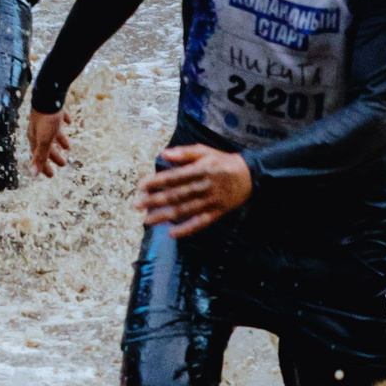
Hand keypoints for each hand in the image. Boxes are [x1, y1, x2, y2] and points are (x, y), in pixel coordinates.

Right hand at [27, 106, 70, 176]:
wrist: (49, 95)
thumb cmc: (46, 119)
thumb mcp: (45, 140)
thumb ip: (39, 156)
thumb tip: (32, 174)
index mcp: (35, 137)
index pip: (38, 156)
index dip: (44, 166)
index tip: (51, 176)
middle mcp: (38, 129)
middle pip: (46, 146)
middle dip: (53, 156)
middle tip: (63, 164)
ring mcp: (45, 119)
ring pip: (52, 133)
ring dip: (59, 141)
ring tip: (68, 146)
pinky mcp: (53, 109)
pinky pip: (59, 118)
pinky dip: (63, 121)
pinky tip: (69, 122)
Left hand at [136, 144, 253, 237]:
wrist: (249, 176)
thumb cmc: (222, 161)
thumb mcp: (204, 151)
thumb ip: (184, 153)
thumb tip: (163, 154)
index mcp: (199, 170)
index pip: (173, 177)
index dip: (156, 182)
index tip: (140, 187)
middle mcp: (203, 186)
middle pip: (176, 195)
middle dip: (155, 200)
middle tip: (137, 205)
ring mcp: (210, 201)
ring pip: (185, 210)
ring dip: (165, 216)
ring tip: (147, 220)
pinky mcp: (216, 213)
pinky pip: (200, 223)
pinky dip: (187, 229)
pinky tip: (172, 234)